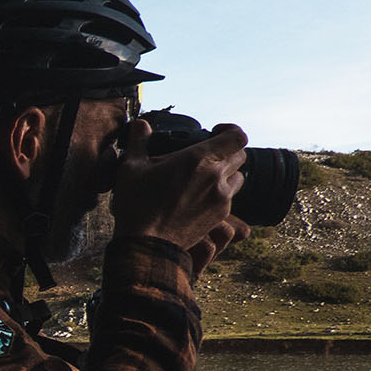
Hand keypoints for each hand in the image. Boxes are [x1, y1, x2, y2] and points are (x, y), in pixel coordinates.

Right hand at [109, 120, 247, 268]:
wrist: (147, 246)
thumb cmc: (137, 205)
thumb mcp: (131, 169)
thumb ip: (138, 142)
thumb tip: (140, 124)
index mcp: (199, 159)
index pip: (236, 136)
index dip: (230, 130)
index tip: (216, 131)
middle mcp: (216, 176)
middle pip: (239, 156)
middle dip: (226, 152)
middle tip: (208, 156)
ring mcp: (221, 198)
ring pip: (238, 178)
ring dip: (226, 174)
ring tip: (205, 178)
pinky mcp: (220, 216)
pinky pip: (229, 199)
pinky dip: (219, 194)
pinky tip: (199, 198)